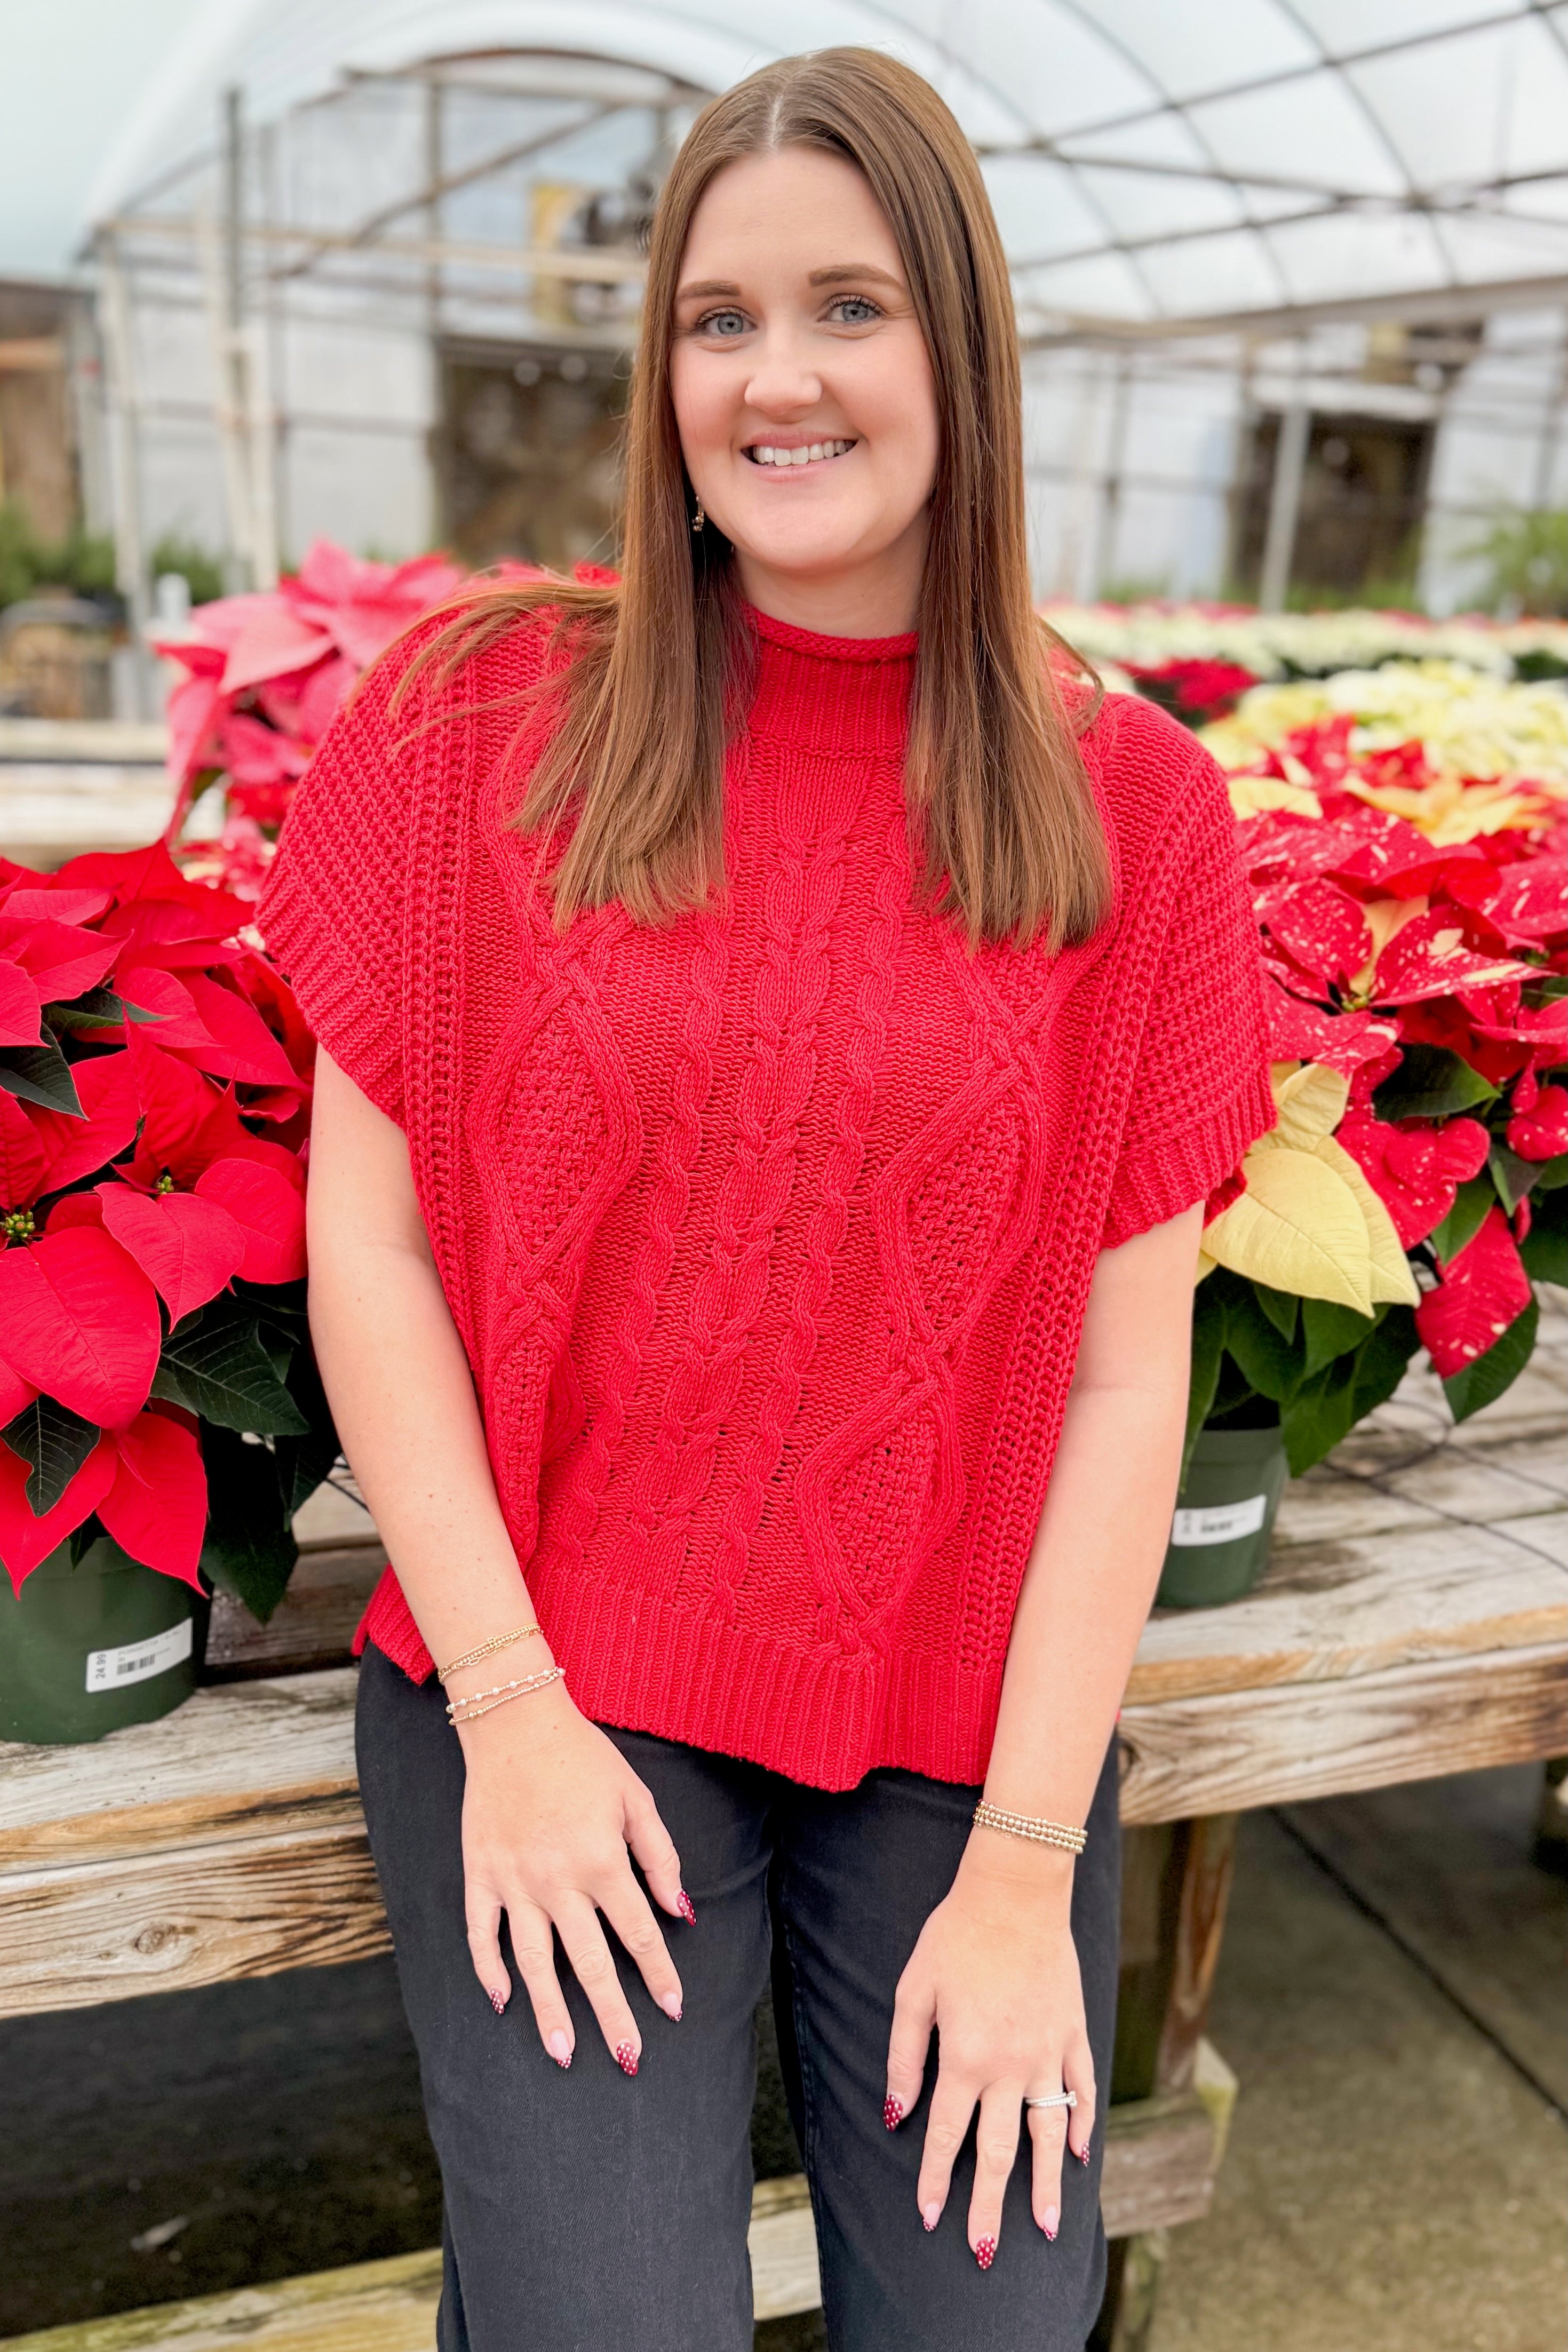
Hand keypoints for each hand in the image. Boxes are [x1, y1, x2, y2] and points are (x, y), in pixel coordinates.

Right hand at [457, 1679, 690, 2072]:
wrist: (515, 1723)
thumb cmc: (584, 1759)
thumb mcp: (636, 1799)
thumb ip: (660, 1858)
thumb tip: (680, 1912)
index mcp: (602, 1862)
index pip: (639, 1935)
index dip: (659, 1975)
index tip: (673, 2010)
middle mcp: (558, 1882)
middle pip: (591, 1963)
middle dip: (612, 2016)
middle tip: (627, 2059)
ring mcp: (514, 1883)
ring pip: (534, 1963)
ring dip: (550, 2012)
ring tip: (564, 2056)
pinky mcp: (480, 1875)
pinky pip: (482, 1934)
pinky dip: (489, 1970)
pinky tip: (502, 2001)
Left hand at [885, 1837, 1094, 2264]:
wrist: (1015, 1892)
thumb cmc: (955, 1936)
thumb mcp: (913, 1991)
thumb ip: (904, 2057)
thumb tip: (897, 2115)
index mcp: (964, 2058)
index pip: (946, 2137)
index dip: (936, 2181)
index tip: (930, 2218)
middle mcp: (1009, 2067)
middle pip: (999, 2152)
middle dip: (990, 2206)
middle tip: (985, 2253)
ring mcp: (1047, 2053)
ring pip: (1048, 2134)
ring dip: (1045, 2185)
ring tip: (1044, 2227)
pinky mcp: (1073, 2033)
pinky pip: (1082, 2089)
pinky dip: (1082, 2125)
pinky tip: (1078, 2156)